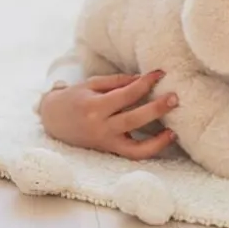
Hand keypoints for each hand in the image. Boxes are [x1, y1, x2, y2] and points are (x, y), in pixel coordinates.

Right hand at [39, 71, 178, 158]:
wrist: (53, 120)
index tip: (160, 73)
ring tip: (174, 131)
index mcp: (94, 106)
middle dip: (156, 109)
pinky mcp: (109, 150)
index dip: (145, 83)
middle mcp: (100, 127)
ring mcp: (105, 142)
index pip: (126, 94)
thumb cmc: (74, 98)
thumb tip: (143, 78)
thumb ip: (117, 81)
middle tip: (174, 97)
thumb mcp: (92, 84)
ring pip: (135, 148)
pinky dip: (151, 149)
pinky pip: (133, 154)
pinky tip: (166, 138)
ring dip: (158, 141)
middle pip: (133, 120)